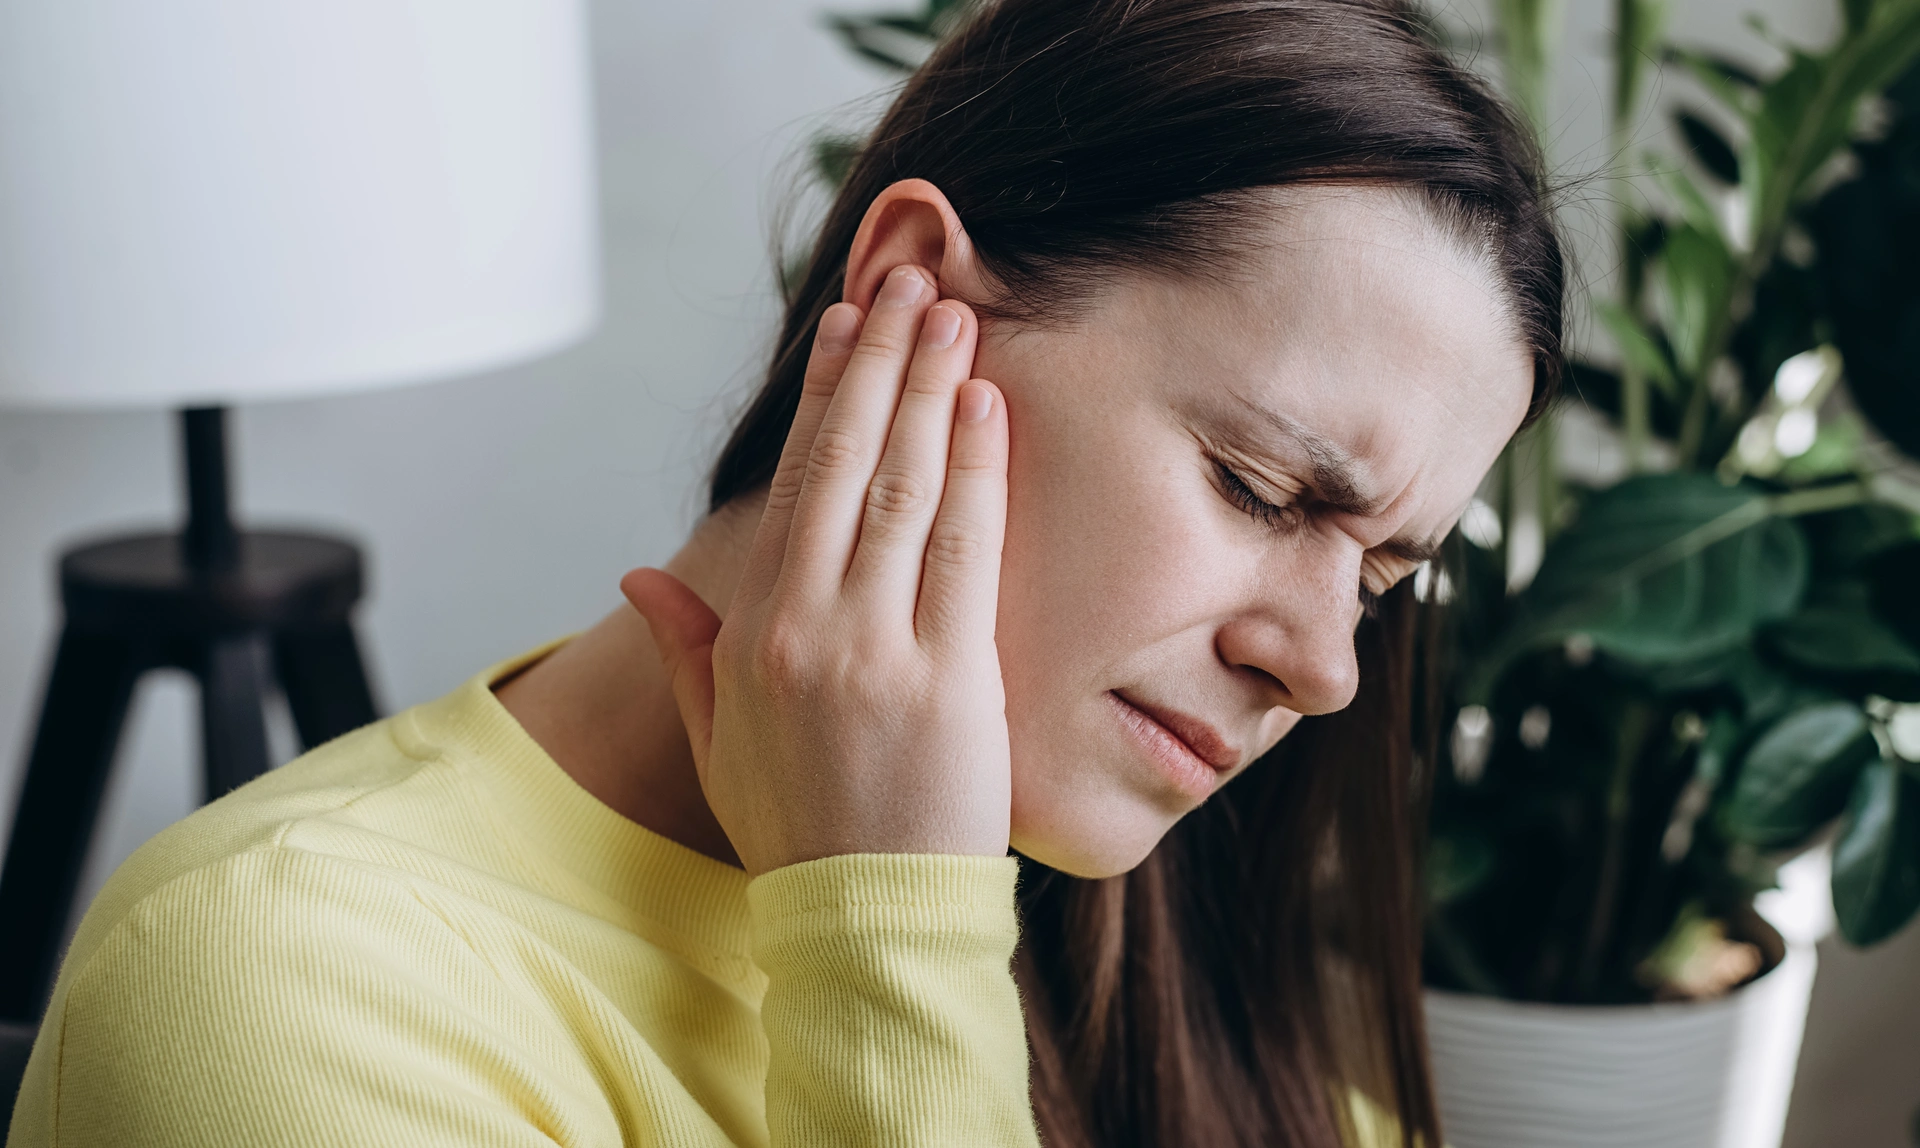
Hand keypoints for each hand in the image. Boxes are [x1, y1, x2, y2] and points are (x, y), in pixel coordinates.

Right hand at [622, 264, 1010, 875]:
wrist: (865, 919)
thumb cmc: (796, 825)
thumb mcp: (718, 738)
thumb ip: (685, 647)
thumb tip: (641, 568)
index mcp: (754, 633)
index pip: (794, 486)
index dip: (822, 397)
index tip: (844, 327)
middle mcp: (809, 627)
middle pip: (849, 465)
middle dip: (880, 363)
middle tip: (909, 283)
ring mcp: (880, 649)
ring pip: (906, 490)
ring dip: (930, 392)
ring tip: (954, 315)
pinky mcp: (952, 677)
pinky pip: (966, 550)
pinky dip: (976, 471)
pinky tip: (984, 409)